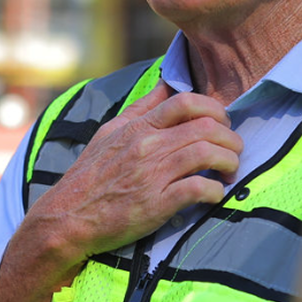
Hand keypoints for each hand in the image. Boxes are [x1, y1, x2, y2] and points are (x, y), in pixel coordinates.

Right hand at [0, 80, 242, 301]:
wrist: (68, 217)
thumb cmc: (89, 176)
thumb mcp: (109, 133)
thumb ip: (140, 108)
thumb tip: (166, 83)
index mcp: (138, 128)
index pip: (185, 102)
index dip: (214, 109)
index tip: (221, 123)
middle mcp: (147, 146)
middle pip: (205, 127)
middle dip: (230, 137)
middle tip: (234, 149)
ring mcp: (153, 175)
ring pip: (207, 154)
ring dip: (229, 162)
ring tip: (229, 171)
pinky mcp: (157, 204)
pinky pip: (198, 189)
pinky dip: (215, 191)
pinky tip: (215, 194)